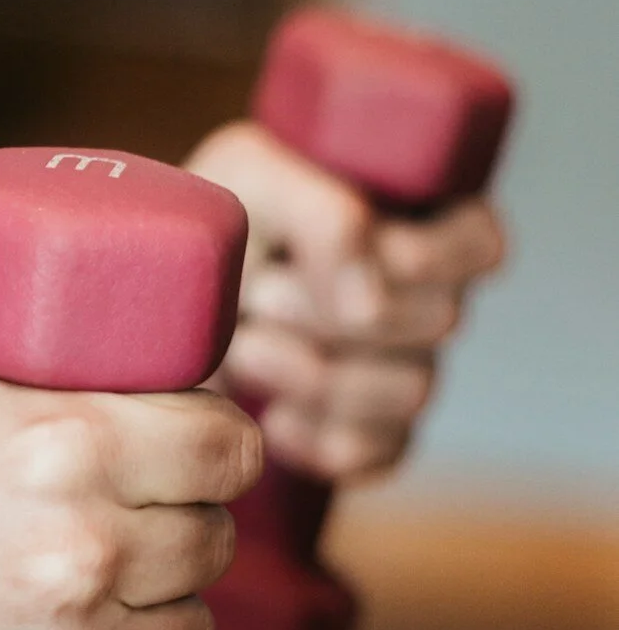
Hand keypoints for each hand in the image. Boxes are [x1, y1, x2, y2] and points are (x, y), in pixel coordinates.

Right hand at [0, 319, 259, 629]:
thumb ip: (16, 308)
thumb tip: (104, 258)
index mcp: (65, 443)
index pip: (229, 447)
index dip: (209, 452)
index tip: (182, 462)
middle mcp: (82, 553)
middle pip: (213, 540)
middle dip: (171, 532)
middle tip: (105, 533)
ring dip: (149, 620)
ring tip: (69, 606)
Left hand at [187, 121, 507, 482]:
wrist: (148, 309)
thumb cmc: (209, 225)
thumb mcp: (249, 177)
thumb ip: (322, 214)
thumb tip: (370, 301)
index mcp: (413, 218)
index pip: (480, 242)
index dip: (430, 255)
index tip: (355, 252)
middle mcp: (422, 297)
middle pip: (440, 319)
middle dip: (336, 311)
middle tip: (260, 296)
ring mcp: (401, 370)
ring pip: (411, 391)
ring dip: (313, 371)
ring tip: (244, 348)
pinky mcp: (369, 435)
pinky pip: (376, 453)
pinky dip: (314, 438)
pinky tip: (267, 414)